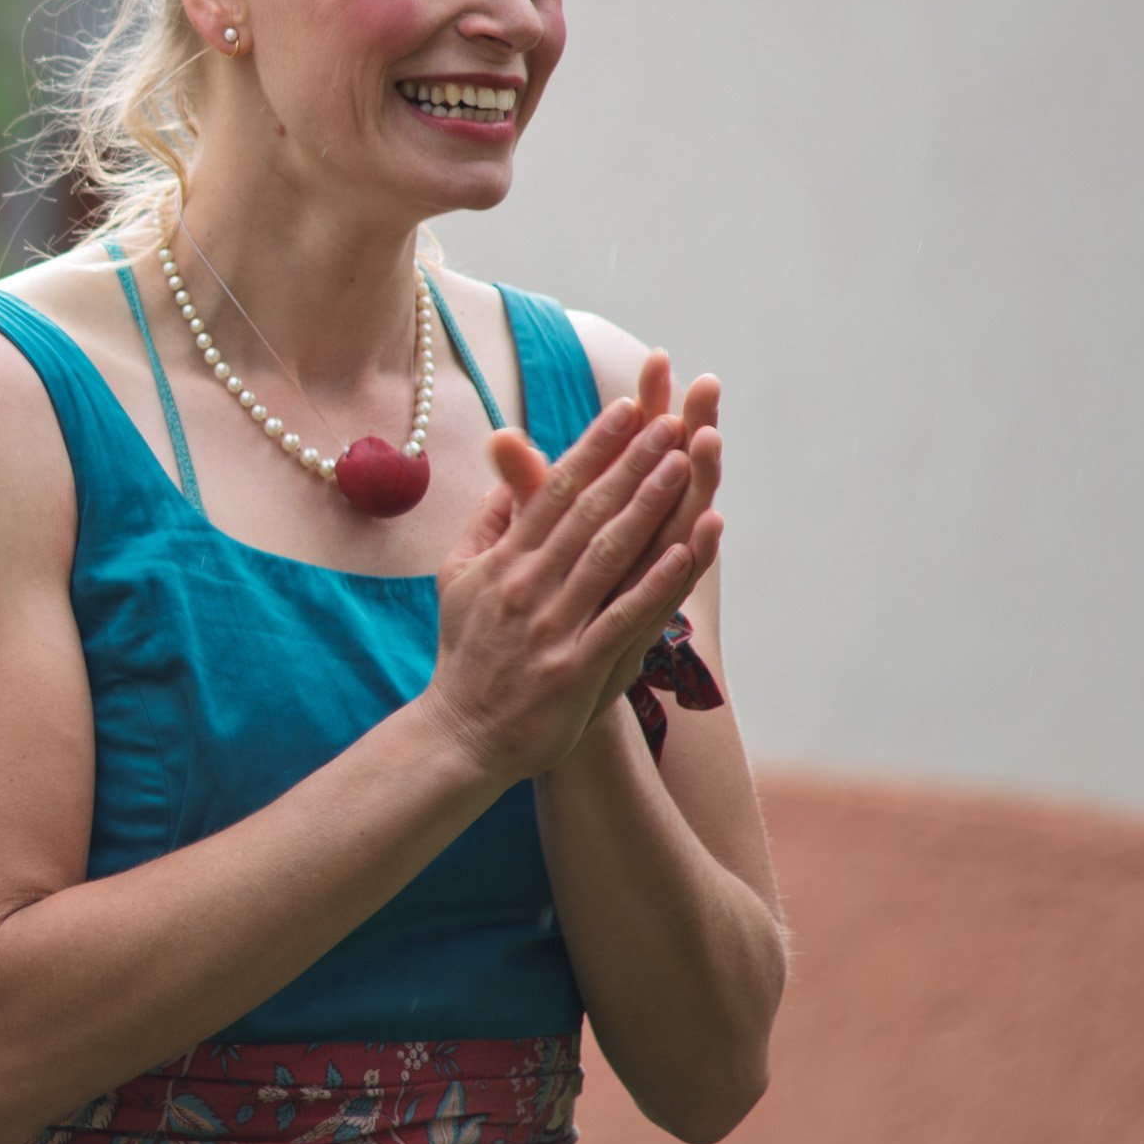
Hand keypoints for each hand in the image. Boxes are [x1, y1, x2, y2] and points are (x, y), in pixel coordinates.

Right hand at [425, 391, 702, 782]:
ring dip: (650, 506)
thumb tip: (509, 475)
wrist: (461, 735)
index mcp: (502, 561)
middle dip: (631, 462)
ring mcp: (552, 627)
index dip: (592, 446)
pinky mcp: (575, 668)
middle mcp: (526, 586)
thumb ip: (487, 525)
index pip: (552, 491)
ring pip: (609, 555)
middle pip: (587, 512)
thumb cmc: (465, 653)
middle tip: (670, 421)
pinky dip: (657, 583)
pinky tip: (688, 550)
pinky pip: (623, 617)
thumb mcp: (455, 579)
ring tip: (686, 463)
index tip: (627, 407)